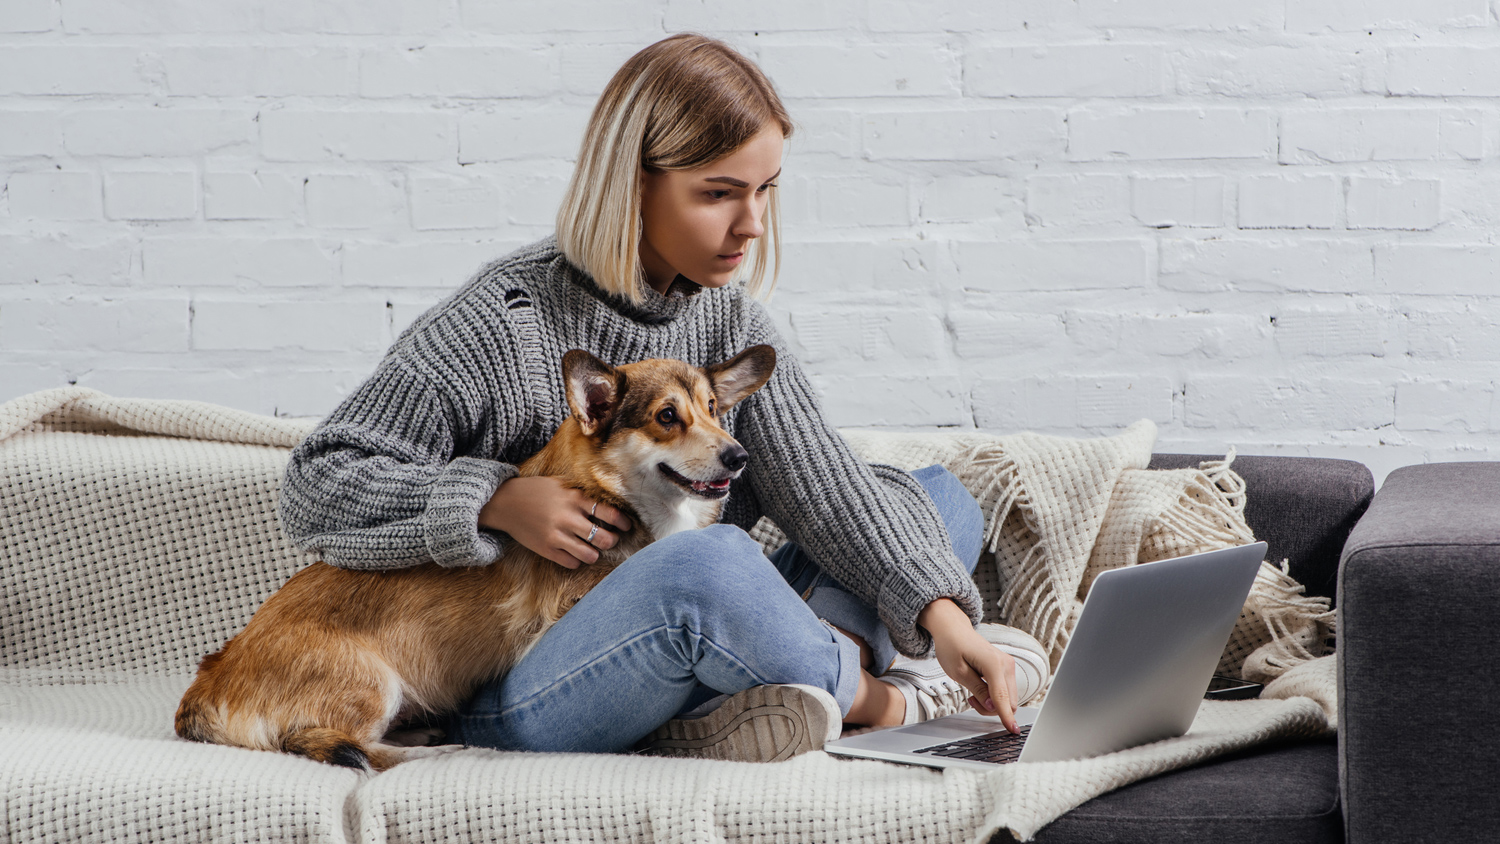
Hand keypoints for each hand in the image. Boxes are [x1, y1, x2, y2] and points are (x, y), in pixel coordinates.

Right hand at [478, 475, 632, 569]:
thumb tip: (609, 504)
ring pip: (590, 555)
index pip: (610, 513)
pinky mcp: (546, 549)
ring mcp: (557, 536)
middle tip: (610, 540)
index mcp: (575, 499)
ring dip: (595, 554)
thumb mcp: (562, 484)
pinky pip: (572, 563)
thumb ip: (583, 494)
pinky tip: (574, 553)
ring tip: (593, 549)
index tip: (627, 526)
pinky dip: (577, 561)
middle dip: (612, 541)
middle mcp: (568, 518)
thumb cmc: (537, 491)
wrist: (506, 502)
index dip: (623, 522)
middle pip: (604, 539)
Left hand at [918, 598, 1019, 732]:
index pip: (1002, 698)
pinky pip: (1006, 691)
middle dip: (991, 709)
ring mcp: (1008, 666)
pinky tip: (980, 689)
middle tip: (971, 700)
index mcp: (994, 664)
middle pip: (1009, 702)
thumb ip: (978, 690)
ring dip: (992, 704)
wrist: (954, 630)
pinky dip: (994, 697)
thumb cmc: (952, 647)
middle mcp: (1006, 664)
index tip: (1013, 731)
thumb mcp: (958, 672)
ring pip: (1009, 699)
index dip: (1006, 717)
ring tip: (973, 694)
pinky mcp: (1007, 668)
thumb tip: (993, 707)